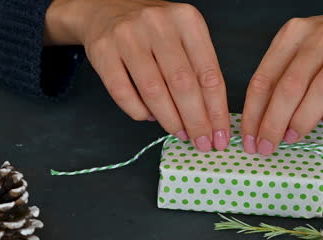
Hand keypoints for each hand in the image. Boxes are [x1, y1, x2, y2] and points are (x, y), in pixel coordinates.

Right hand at [45, 0, 229, 151]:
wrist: (107, 9)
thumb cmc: (155, 30)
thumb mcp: (184, 38)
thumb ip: (198, 70)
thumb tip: (210, 118)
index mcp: (186, 20)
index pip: (209, 73)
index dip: (217, 110)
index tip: (220, 135)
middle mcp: (158, 23)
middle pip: (183, 84)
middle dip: (196, 121)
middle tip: (202, 142)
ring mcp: (127, 35)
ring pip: (153, 91)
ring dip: (170, 120)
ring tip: (179, 133)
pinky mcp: (102, 50)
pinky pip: (122, 92)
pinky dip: (139, 112)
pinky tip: (150, 118)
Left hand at [241, 0, 322, 154]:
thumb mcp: (299, 49)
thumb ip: (281, 77)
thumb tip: (263, 122)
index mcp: (293, 33)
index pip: (264, 78)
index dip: (253, 114)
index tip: (249, 139)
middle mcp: (320, 37)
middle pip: (289, 87)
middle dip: (273, 124)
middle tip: (267, 147)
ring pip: (321, 92)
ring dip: (302, 121)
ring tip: (292, 137)